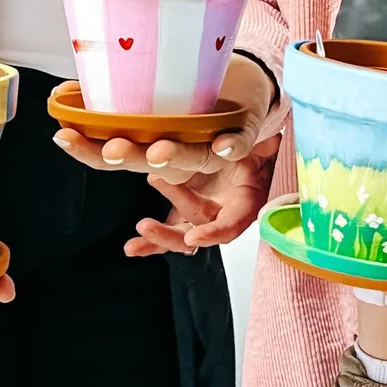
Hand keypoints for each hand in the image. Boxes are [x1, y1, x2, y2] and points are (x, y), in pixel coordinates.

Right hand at [52, 54, 274, 183]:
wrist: (244, 86)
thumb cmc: (191, 93)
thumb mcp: (147, 94)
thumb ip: (109, 100)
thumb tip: (61, 92)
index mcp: (149, 146)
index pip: (113, 156)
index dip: (87, 150)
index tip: (64, 137)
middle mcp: (177, 155)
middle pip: (149, 162)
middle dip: (129, 156)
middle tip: (112, 149)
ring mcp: (211, 146)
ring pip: (192, 158)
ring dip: (175, 156)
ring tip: (159, 150)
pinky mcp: (243, 134)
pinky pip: (240, 142)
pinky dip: (232, 145)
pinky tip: (225, 145)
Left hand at [124, 135, 280, 255]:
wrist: (243, 139)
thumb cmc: (251, 140)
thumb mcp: (253, 139)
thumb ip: (248, 143)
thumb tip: (243, 143)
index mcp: (244, 203)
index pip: (231, 224)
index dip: (214, 232)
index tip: (194, 236)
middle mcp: (223, 213)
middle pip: (198, 233)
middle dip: (171, 235)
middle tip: (146, 226)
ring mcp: (202, 213)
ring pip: (181, 234)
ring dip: (158, 235)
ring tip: (140, 227)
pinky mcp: (185, 209)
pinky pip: (169, 227)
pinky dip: (150, 240)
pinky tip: (133, 248)